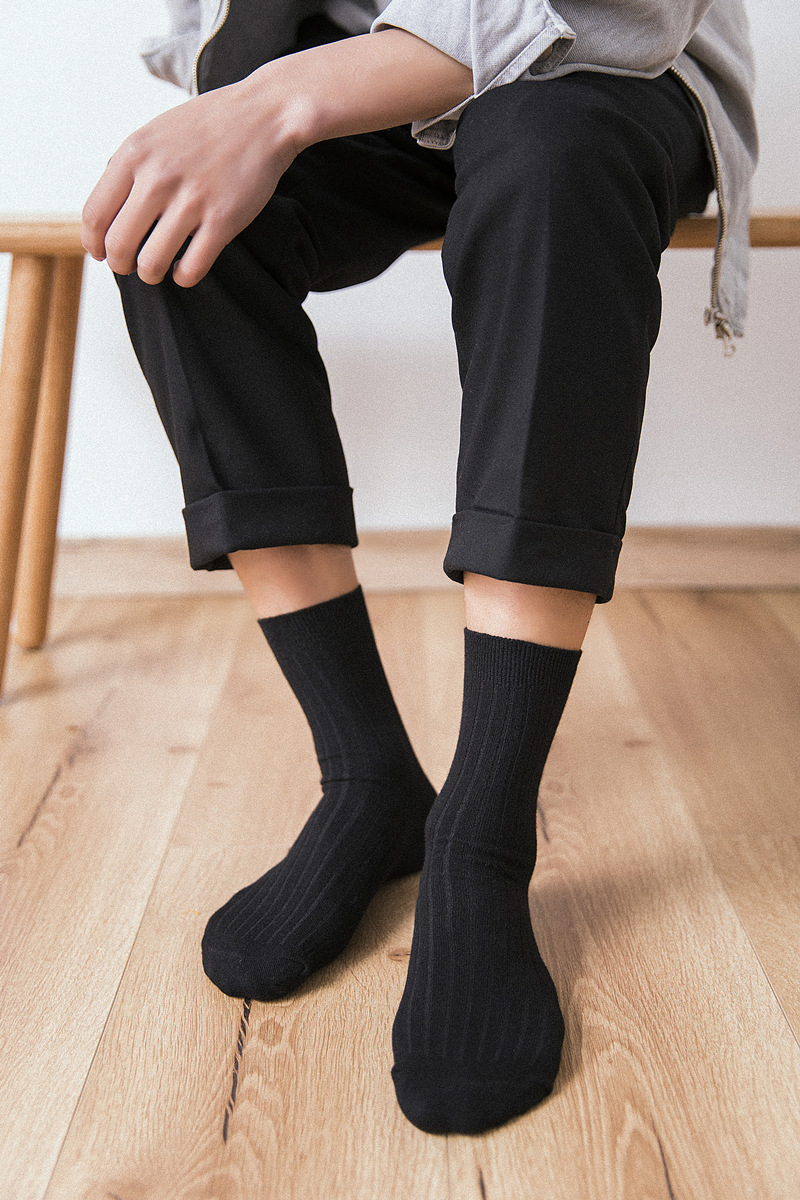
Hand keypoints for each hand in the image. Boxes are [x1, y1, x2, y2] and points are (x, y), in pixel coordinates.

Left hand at [81, 73, 302, 286]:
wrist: (264, 115)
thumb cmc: (209, 126)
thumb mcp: (155, 134)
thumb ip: (129, 169)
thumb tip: (108, 213)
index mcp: (134, 154)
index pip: (95, 215)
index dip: (93, 244)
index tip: (100, 253)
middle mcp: (158, 178)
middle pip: (119, 245)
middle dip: (120, 265)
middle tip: (130, 265)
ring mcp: (191, 200)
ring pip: (151, 264)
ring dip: (150, 275)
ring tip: (157, 269)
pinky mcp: (223, 220)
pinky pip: (191, 268)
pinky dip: (183, 277)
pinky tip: (185, 268)